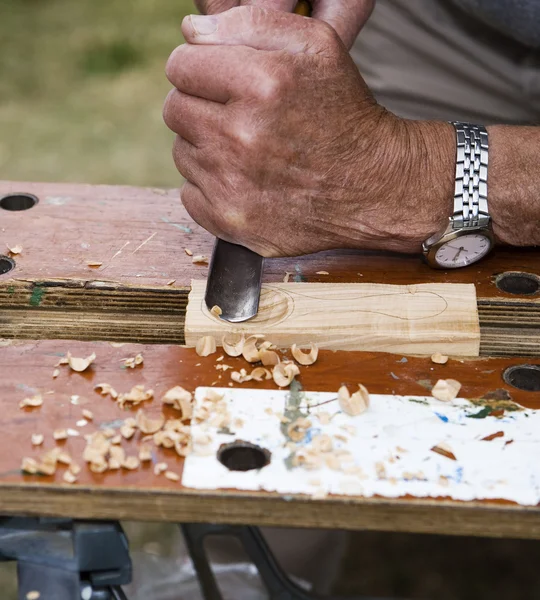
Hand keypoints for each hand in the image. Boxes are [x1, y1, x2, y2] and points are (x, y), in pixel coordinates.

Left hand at [163, 7, 454, 256]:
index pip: (181, 64)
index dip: (201, 68)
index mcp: (262, 85)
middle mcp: (242, 137)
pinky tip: (244, 180)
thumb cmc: (343, 115)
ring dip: (207, 148)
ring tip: (250, 151)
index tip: (221, 81)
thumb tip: (191, 33)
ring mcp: (233, 185)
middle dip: (201, 107)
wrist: (371, 188)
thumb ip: (249, 23)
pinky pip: (189, 193)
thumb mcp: (316, 48)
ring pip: (182, 152)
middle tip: (238, 117)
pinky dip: (210, 186)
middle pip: (175, 109)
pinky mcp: (230, 221)